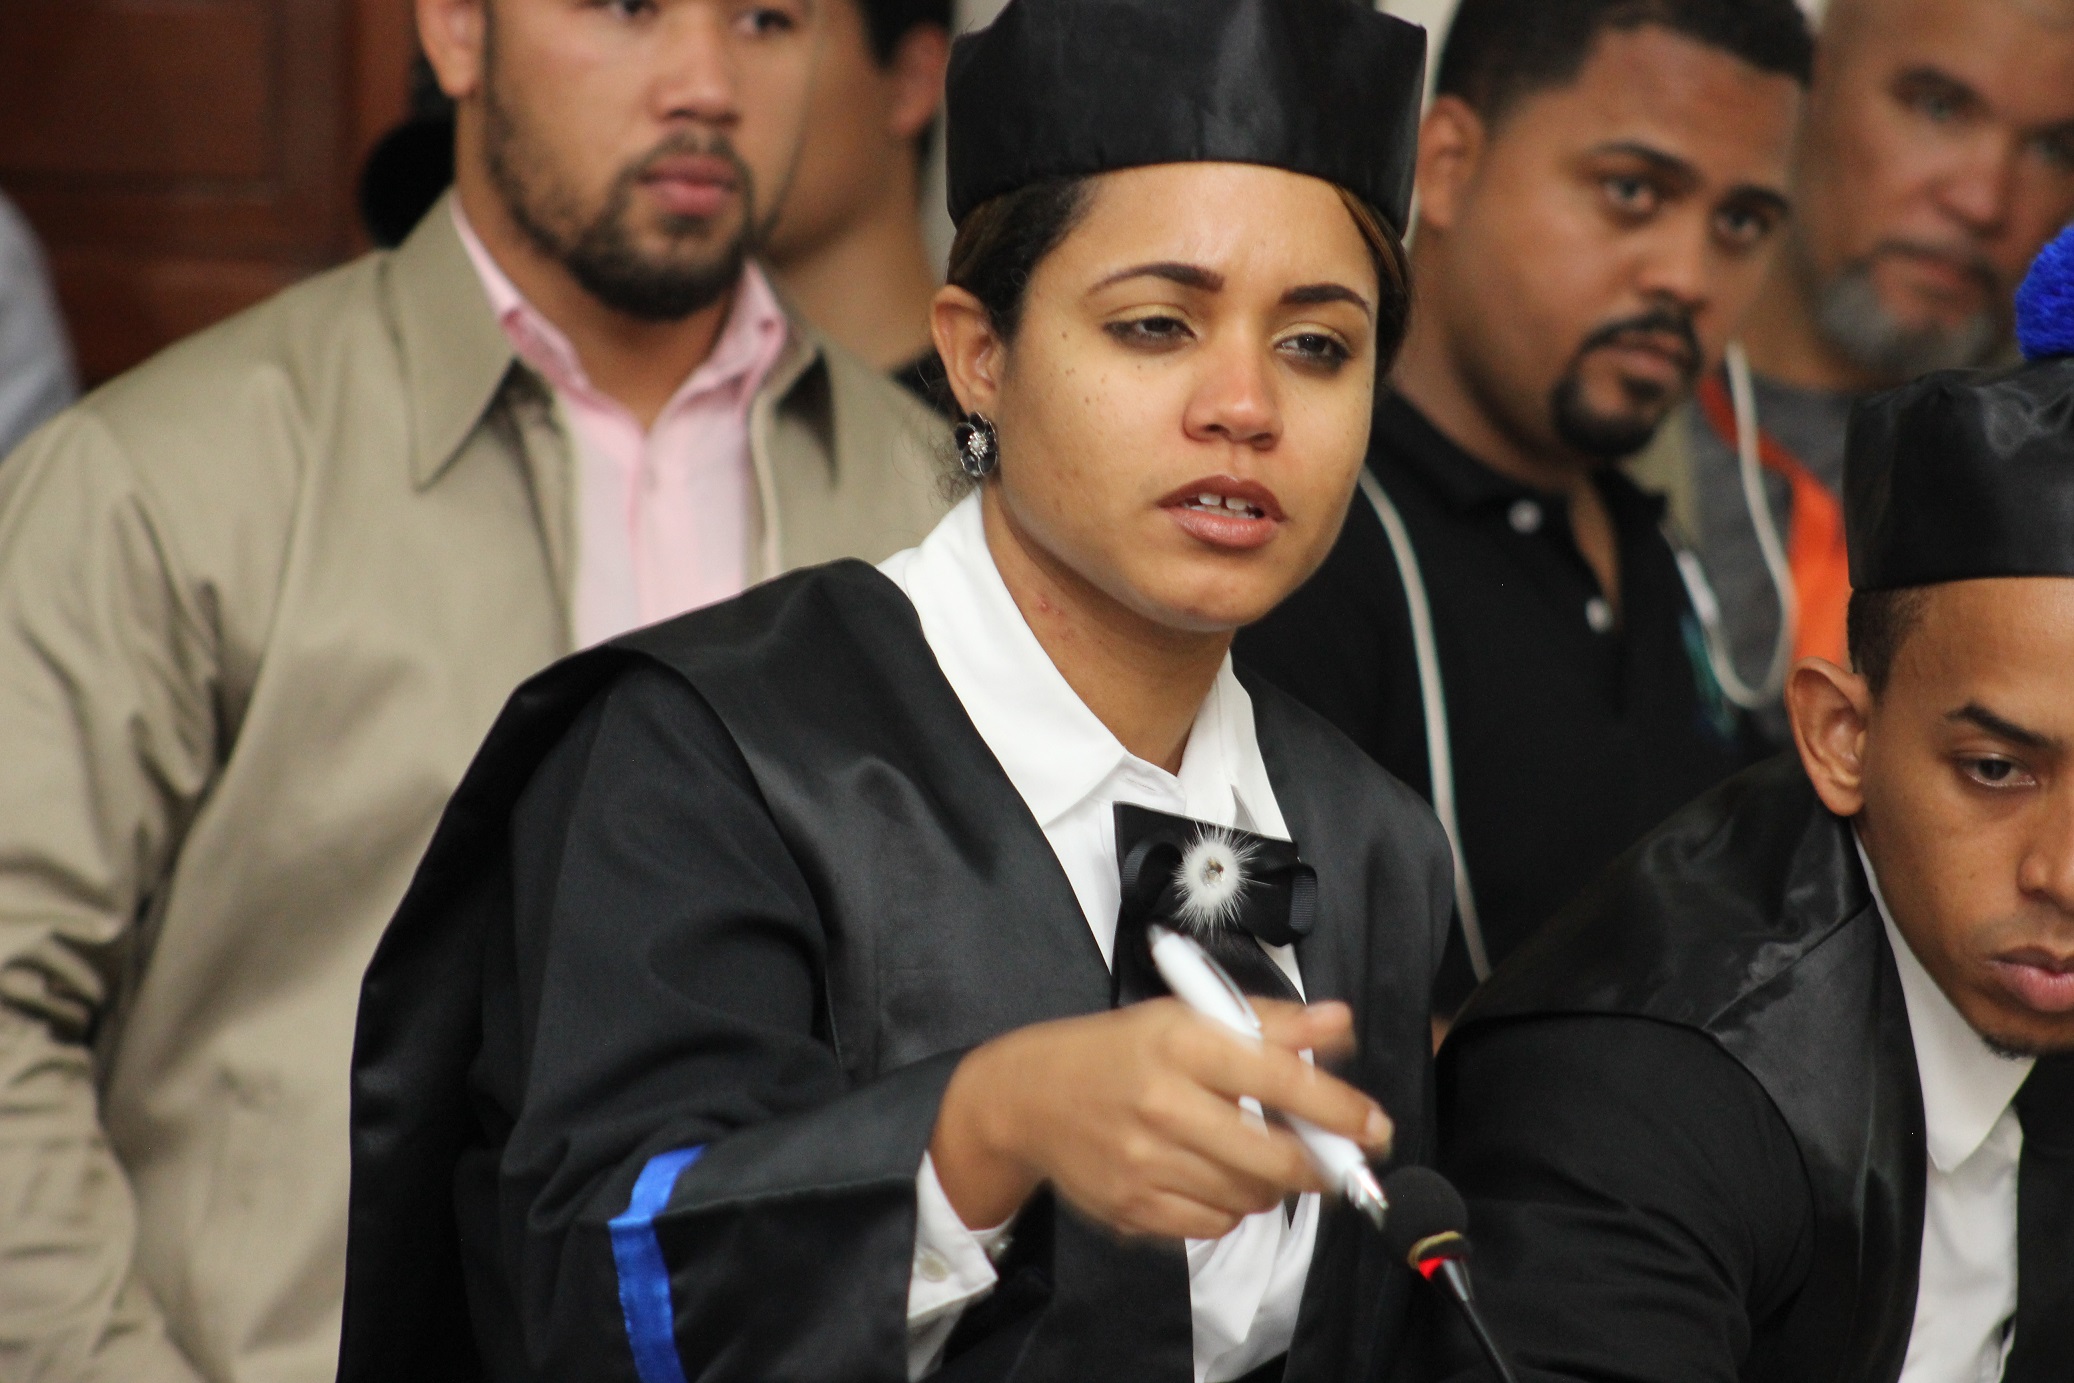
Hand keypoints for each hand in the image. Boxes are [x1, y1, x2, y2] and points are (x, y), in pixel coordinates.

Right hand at [928, 998, 1391, 1239]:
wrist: (1027, 1098)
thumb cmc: (1117, 1051)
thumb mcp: (1185, 1015)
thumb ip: (1268, 1023)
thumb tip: (1338, 1024)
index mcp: (1181, 1042)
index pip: (1279, 1078)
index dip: (1339, 1108)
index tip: (1374, 1126)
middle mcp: (1162, 1103)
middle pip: (1273, 1158)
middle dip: (1318, 1166)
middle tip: (1332, 1161)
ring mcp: (1145, 1162)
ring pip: (1249, 1197)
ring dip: (1272, 1186)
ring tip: (1257, 1158)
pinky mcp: (1133, 1208)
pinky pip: (1214, 1224)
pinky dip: (1230, 1207)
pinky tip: (1214, 1177)